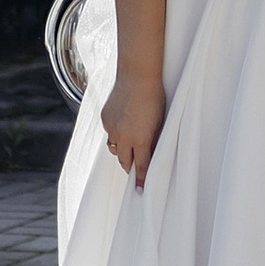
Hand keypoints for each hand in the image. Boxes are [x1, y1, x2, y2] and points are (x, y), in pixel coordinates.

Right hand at [102, 70, 165, 186]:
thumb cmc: (154, 96)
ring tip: (130, 143)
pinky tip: (123, 123)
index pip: (141, 166)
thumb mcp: (159, 122)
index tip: (140, 190)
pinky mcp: (104, 118)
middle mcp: (124, 137)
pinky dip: (116, 132)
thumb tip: (150, 152)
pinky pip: (109, 132)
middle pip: (124, 161)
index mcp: (141, 139)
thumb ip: (153, 139)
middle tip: (135, 168)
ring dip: (122, 149)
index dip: (141, 179)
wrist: (137, 75)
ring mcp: (112, 128)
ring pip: (115, 148)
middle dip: (130, 166)